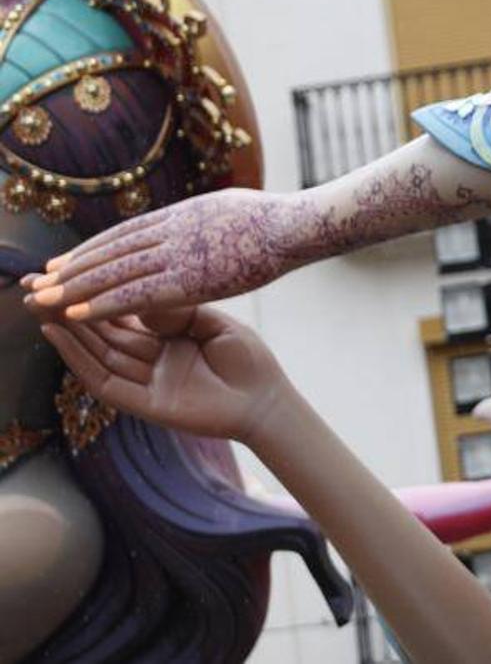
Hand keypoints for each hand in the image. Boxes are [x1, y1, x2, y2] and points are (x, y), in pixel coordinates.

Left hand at [25, 188, 301, 321]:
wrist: (293, 226)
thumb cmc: (274, 220)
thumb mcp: (229, 208)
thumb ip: (204, 217)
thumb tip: (194, 216)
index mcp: (181, 214)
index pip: (125, 233)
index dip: (93, 248)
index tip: (68, 259)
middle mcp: (170, 232)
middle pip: (111, 250)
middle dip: (73, 268)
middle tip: (40, 280)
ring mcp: (177, 254)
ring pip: (114, 271)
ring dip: (75, 287)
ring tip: (44, 299)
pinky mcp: (188, 279)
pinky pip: (135, 294)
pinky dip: (103, 303)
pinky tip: (78, 313)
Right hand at [40, 306, 291, 443]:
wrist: (267, 399)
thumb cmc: (248, 360)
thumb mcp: (212, 323)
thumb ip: (176, 310)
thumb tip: (136, 295)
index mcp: (168, 339)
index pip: (123, 314)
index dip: (95, 296)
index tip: (67, 273)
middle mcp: (151, 359)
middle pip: (102, 333)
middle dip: (70, 310)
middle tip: (36, 286)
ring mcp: (146, 381)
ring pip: (96, 354)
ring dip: (66, 331)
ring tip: (38, 304)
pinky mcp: (146, 404)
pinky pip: (104, 382)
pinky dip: (79, 360)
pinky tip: (58, 335)